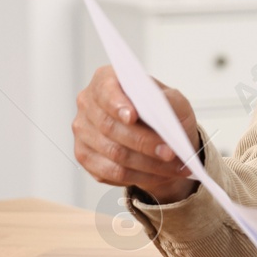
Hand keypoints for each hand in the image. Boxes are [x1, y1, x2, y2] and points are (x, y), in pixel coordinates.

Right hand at [73, 66, 199, 202]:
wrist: (160, 135)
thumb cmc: (164, 112)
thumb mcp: (174, 101)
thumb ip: (168, 100)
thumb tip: (160, 107)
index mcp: (106, 81)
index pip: (105, 91)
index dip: (118, 104)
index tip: (133, 116)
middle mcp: (88, 104)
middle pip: (110, 127)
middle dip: (144, 142)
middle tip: (170, 152)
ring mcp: (83, 131)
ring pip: (113, 153)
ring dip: (148, 163)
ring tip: (174, 166)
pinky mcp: (85, 157)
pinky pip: (111, 172)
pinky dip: (141, 176)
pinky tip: (161, 174)